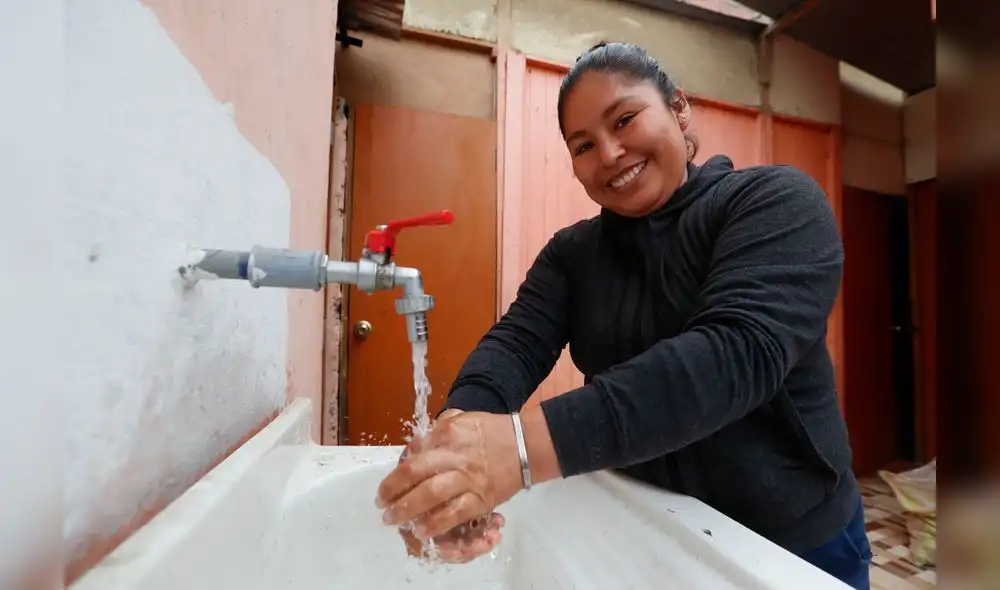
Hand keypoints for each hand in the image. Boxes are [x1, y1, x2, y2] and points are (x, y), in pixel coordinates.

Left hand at [378, 411, 523, 561]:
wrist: (526, 444)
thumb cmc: (492, 431)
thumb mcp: (463, 420)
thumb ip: (439, 430)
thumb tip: (417, 445)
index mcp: (446, 434)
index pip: (412, 454)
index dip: (395, 473)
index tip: (386, 485)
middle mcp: (454, 455)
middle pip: (414, 474)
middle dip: (392, 491)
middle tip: (381, 504)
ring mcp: (468, 478)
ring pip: (429, 495)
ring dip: (406, 510)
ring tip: (393, 519)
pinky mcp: (481, 498)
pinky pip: (453, 513)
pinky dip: (435, 523)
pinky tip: (422, 529)